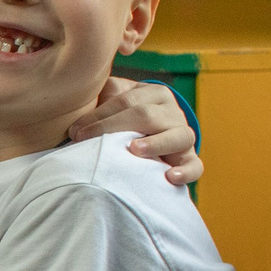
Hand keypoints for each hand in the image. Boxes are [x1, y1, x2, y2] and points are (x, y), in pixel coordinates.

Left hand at [72, 76, 200, 186]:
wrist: (153, 134)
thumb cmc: (125, 116)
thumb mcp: (115, 98)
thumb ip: (103, 94)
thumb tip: (82, 98)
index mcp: (155, 93)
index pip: (126, 101)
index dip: (99, 116)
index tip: (75, 132)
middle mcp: (173, 112)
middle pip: (146, 115)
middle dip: (113, 128)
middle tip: (87, 141)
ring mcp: (184, 135)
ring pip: (179, 136)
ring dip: (156, 143)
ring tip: (135, 150)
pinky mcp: (189, 158)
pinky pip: (195, 165)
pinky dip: (185, 172)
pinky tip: (169, 177)